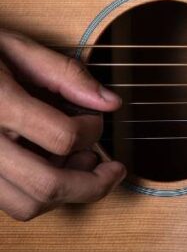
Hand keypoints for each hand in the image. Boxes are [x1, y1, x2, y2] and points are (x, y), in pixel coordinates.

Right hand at [0, 29, 125, 220]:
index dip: (92, 130)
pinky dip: (36, 195)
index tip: (95, 118)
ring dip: (64, 194)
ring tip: (79, 167)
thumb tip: (110, 103)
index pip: (62, 137)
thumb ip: (63, 73)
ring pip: (25, 206)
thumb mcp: (12, 46)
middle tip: (112, 169)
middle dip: (93, 183)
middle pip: (47, 186)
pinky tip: (48, 169)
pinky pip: (6, 203)